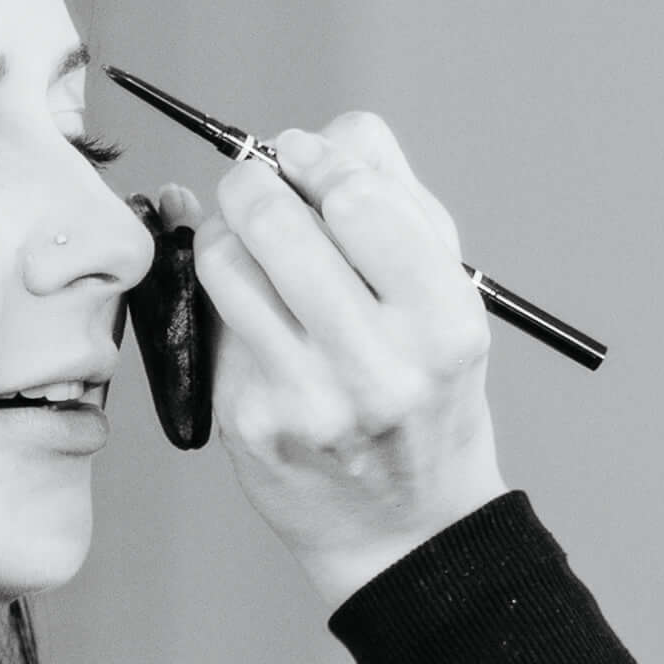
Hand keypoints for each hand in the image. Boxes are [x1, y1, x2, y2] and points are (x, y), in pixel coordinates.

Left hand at [180, 111, 513, 600]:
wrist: (405, 525)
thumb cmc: (426, 387)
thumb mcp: (449, 297)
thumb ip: (398, 203)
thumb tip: (323, 137)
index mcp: (444, 322)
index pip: (357, 197)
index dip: (316, 156)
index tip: (302, 153)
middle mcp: (378, 365)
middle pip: (276, 219)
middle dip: (254, 178)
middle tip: (259, 180)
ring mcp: (308, 398)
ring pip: (226, 260)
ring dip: (227, 228)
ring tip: (250, 237)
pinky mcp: (252, 420)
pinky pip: (215, 318)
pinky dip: (227, 294)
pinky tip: (256, 306)